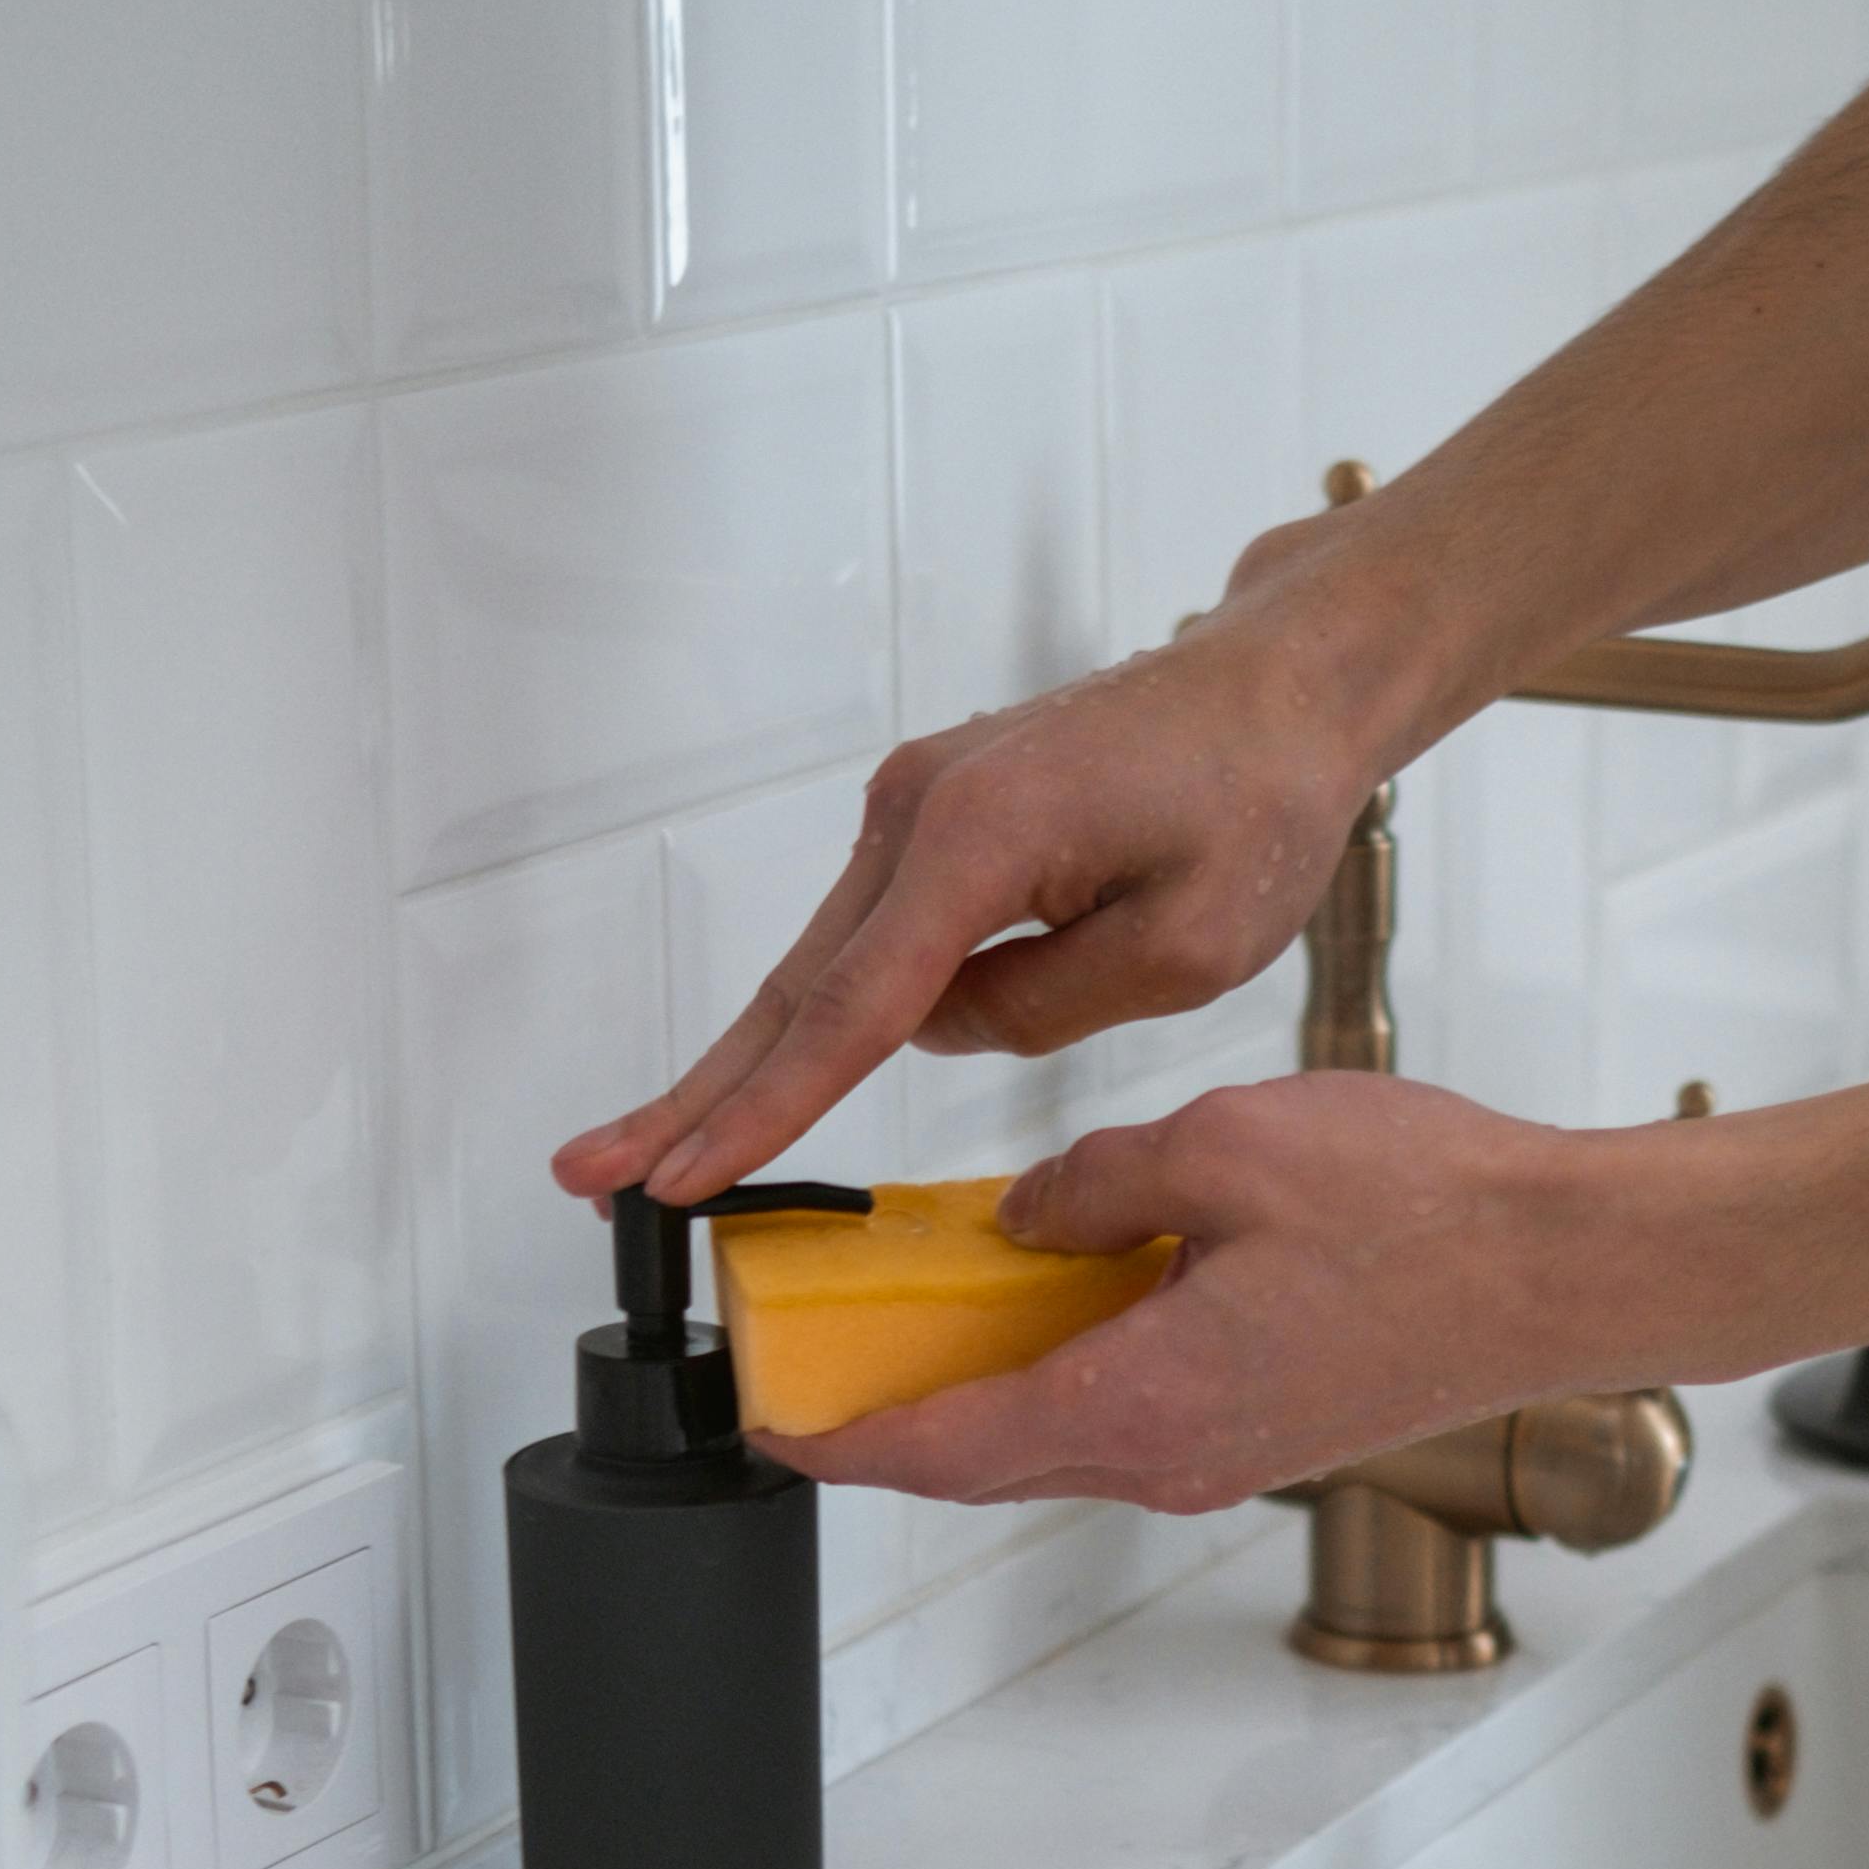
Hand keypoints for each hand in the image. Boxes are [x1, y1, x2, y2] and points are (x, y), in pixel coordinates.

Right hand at [552, 604, 1392, 1215]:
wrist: (1280, 687)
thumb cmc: (1255, 800)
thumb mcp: (1186, 949)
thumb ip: (1043, 1007)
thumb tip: (936, 1025)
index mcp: (980, 837)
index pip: (851, 1009)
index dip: (763, 1111)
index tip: (680, 1181)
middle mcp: (919, 809)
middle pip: (792, 988)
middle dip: (693, 1094)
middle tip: (588, 1173)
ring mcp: (915, 805)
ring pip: (820, 969)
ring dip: (750, 1064)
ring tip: (671, 1153)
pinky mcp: (933, 817)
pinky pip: (869, 940)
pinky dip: (825, 1014)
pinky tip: (786, 1084)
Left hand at [769, 1070, 1638, 1511]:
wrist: (1569, 1268)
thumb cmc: (1428, 1212)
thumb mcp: (1221, 1148)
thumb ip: (1093, 1186)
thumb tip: (1027, 1216)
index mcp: (1139, 1404)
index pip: (942, 1451)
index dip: (840, 1441)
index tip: (769, 1423)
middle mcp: (1170, 1460)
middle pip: (986, 1462)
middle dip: (892, 1417)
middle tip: (819, 1357)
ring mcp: (1222, 1458)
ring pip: (1058, 1438)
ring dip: (983, 1386)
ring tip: (921, 1308)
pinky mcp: (1265, 1431)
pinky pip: (1127, 1413)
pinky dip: (1065, 1367)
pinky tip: (1057, 1289)